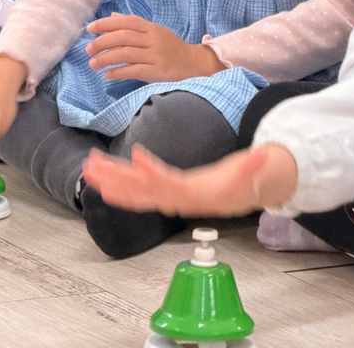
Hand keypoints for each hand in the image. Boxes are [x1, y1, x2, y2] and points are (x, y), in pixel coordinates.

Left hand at [82, 143, 297, 216]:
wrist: (237, 197)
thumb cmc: (240, 185)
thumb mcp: (250, 175)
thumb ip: (256, 165)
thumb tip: (266, 155)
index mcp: (193, 193)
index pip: (170, 183)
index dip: (153, 172)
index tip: (137, 157)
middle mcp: (174, 198)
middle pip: (142, 190)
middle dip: (117, 179)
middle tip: (94, 167)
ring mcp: (165, 196)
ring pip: (132, 192)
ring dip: (109, 180)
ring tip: (87, 167)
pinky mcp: (159, 192)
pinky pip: (133, 191)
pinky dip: (114, 184)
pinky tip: (97, 175)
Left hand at [86, 12, 223, 82]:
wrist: (193, 61)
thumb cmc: (170, 46)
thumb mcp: (153, 31)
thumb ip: (133, 25)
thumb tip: (112, 16)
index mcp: (150, 27)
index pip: (126, 21)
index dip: (106, 23)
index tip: (90, 28)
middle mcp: (152, 39)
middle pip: (123, 36)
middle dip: (102, 42)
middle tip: (87, 49)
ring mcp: (156, 54)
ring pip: (126, 53)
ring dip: (106, 58)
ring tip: (92, 63)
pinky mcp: (158, 70)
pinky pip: (135, 70)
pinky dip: (119, 72)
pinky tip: (107, 74)